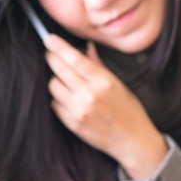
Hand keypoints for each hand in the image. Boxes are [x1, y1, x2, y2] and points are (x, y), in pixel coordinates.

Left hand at [43, 34, 167, 179]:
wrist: (132, 141)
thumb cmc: (128, 110)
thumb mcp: (118, 84)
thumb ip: (98, 65)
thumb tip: (85, 47)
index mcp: (104, 82)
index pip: (75, 60)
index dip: (59, 47)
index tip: (49, 39)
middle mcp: (90, 96)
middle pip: (59, 70)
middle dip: (52, 59)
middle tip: (50, 55)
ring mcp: (80, 111)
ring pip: (54, 86)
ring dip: (57, 81)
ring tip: (67, 82)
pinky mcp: (72, 124)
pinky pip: (55, 104)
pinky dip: (58, 99)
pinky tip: (69, 99)